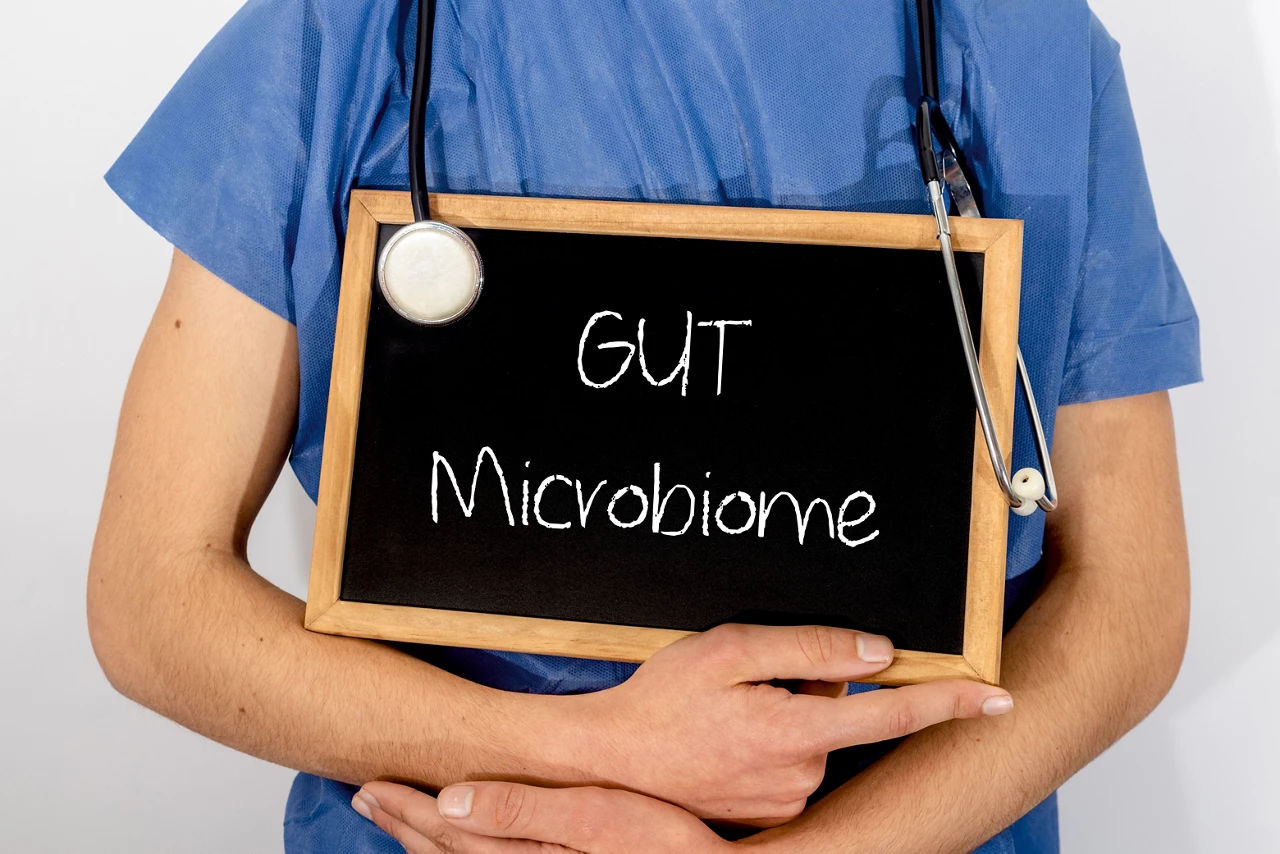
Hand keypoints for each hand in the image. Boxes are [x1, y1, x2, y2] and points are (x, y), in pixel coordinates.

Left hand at [352, 779, 733, 852]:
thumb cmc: (664, 844)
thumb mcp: (595, 816)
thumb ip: (520, 809)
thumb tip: (452, 801)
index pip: (448, 832)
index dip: (407, 806)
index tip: (373, 783)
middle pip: (444, 853)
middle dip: (403, 822)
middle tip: (367, 795)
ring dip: (422, 843)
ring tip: (395, 817)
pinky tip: (458, 847)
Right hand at [579, 623, 1011, 825]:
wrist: (610, 761)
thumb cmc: (661, 702)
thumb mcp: (729, 650)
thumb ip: (809, 647)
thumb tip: (876, 651)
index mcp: (796, 731)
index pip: (892, 711)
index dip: (951, 701)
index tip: (1000, 698)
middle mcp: (801, 776)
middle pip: (840, 714)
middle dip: (813, 689)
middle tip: (750, 685)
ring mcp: (787, 800)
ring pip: (816, 737)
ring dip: (790, 713)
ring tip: (727, 712)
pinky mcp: (773, 812)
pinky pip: (794, 762)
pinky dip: (775, 740)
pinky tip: (729, 736)